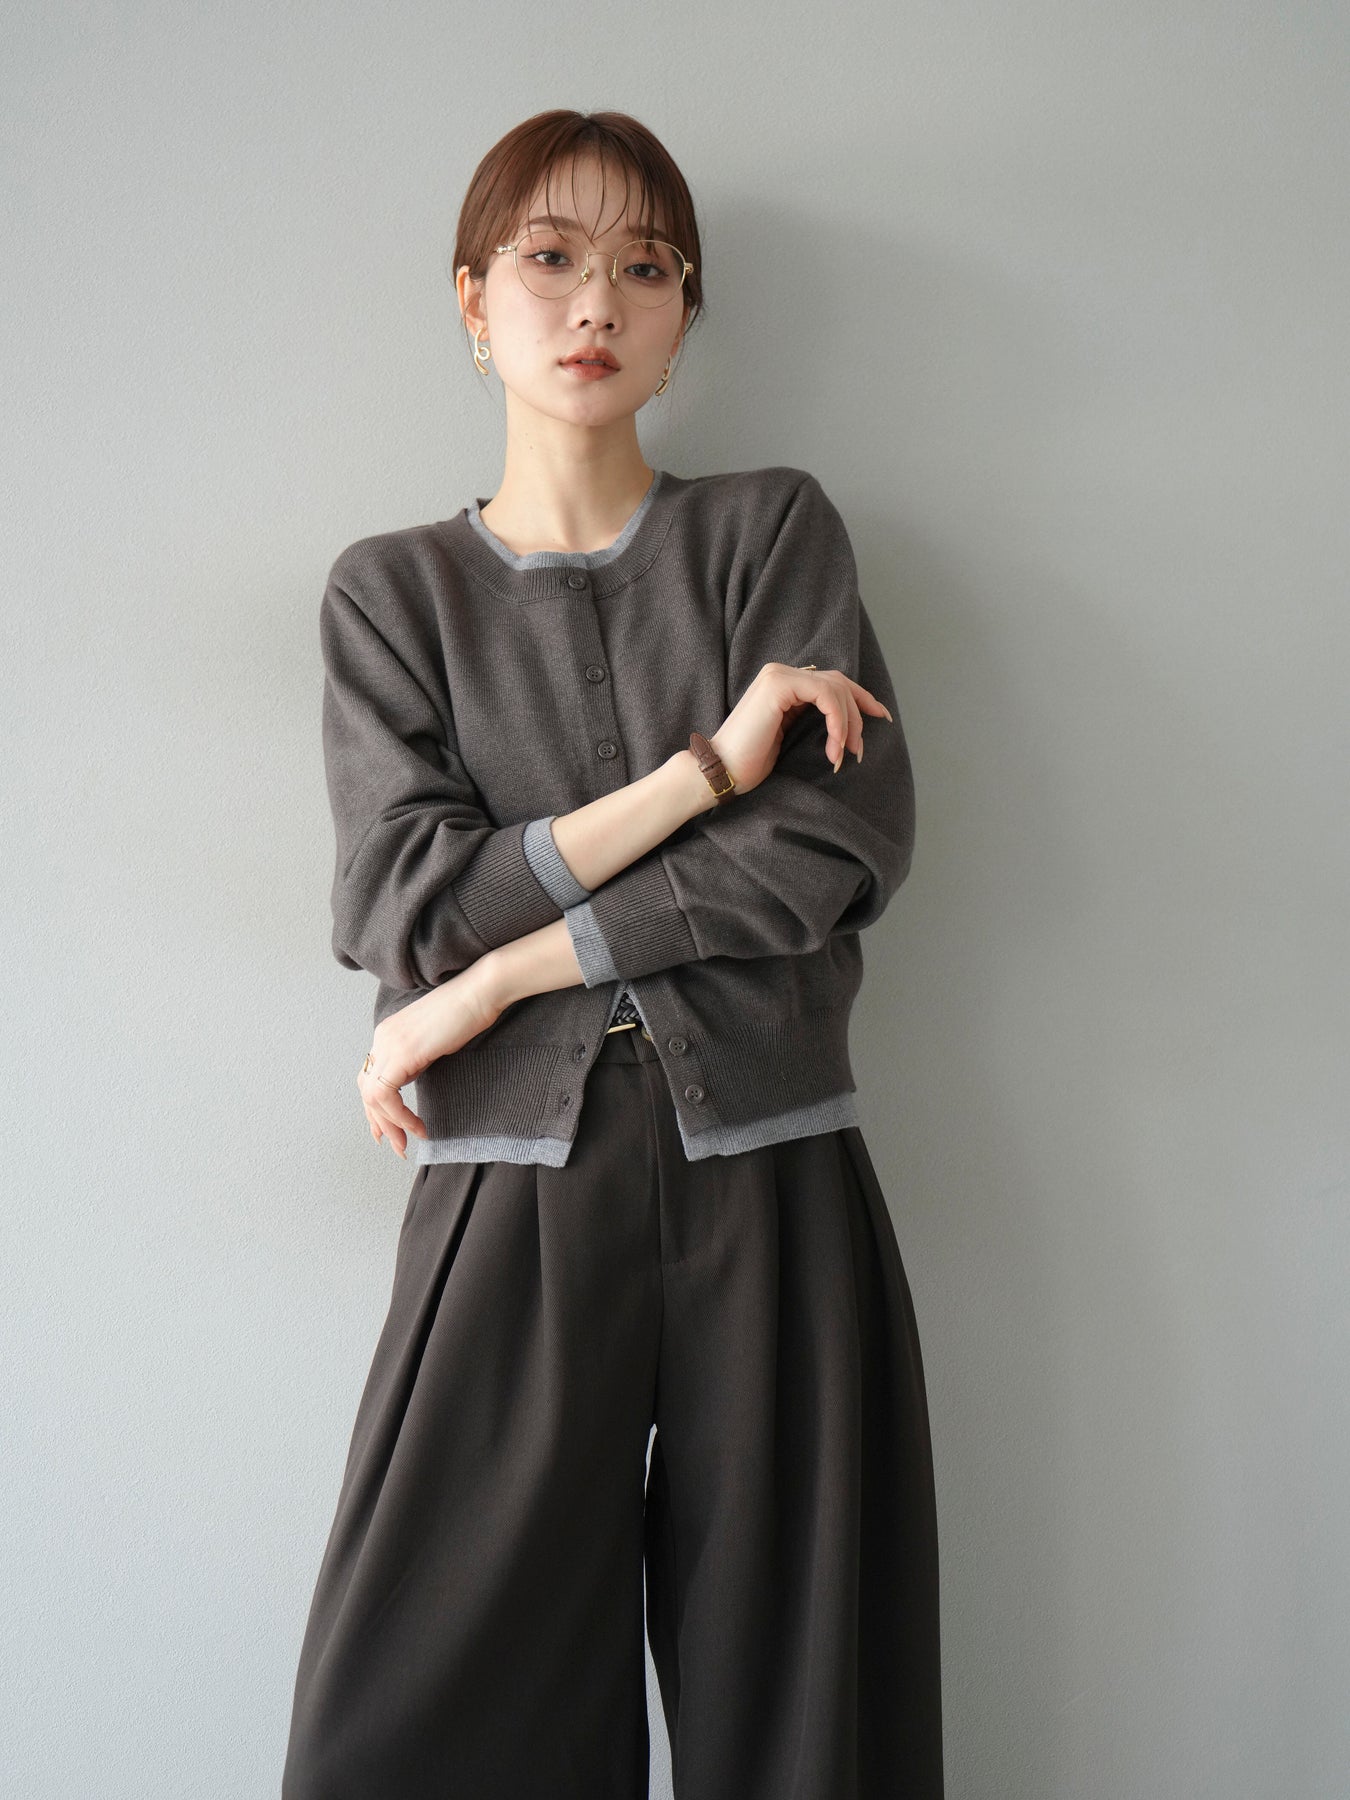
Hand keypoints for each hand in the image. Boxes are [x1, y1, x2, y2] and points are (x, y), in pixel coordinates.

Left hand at [357, 962, 502, 1157]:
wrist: (481, 992)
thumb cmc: (468, 1013)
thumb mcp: (434, 1040)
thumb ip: (417, 1057)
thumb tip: (412, 1077)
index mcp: (388, 1033)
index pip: (370, 1077)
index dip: (375, 1109)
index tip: (388, 1131)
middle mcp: (382, 1037)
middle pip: (366, 1089)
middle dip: (380, 1123)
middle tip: (397, 1145)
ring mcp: (389, 1044)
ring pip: (372, 1096)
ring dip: (389, 1124)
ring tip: (407, 1141)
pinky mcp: (402, 1053)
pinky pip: (385, 1094)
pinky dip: (398, 1116)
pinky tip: (417, 1126)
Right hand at [708, 663, 892, 797]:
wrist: (722, 772)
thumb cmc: (750, 762)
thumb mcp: (789, 736)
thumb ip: (810, 718)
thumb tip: (848, 720)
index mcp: (784, 684)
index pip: (833, 682)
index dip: (861, 698)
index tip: (881, 718)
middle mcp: (781, 673)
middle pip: (839, 683)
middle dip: (858, 715)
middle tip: (858, 751)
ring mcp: (779, 676)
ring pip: (835, 688)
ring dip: (848, 724)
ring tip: (842, 755)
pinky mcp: (778, 685)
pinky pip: (825, 695)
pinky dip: (837, 721)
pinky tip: (834, 747)